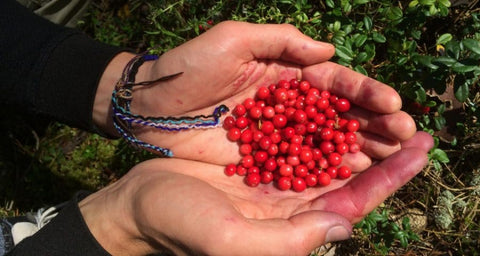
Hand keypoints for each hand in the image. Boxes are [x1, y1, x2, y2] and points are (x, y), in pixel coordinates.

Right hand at [79, 131, 432, 255]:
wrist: (141, 204)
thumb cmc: (180, 224)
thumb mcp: (231, 240)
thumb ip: (290, 240)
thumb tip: (345, 226)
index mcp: (292, 228)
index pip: (353, 203)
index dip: (390, 178)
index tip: (421, 152)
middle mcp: (290, 206)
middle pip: (349, 178)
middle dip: (384, 154)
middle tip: (414, 126)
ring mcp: (274, 181)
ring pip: (328, 155)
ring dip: (358, 134)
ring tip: (386, 110)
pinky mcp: (258, 160)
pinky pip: (298, 138)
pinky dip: (321, 122)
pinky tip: (337, 105)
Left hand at [94, 21, 415, 166]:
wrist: (150, 105)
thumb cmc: (188, 67)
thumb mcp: (231, 40)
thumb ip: (280, 40)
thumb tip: (329, 51)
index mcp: (286, 75)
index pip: (335, 83)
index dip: (365, 92)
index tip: (392, 104)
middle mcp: (290, 107)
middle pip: (340, 116)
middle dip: (375, 125)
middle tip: (407, 137)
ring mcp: (279, 137)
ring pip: (327, 144)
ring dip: (361, 151)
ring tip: (393, 159)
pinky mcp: (264, 162)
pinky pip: (301, 167)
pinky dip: (327, 173)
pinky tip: (352, 180)